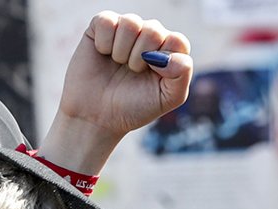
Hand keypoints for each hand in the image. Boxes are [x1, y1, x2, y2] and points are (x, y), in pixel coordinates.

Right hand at [48, 12, 191, 158]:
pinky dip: (104, 41)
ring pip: (130, 22)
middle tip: (130, 72)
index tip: (149, 76)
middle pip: (153, 30)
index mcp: (168, 50)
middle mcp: (148, 36)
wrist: (95, 119)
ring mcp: (125, 31)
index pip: (176, 41)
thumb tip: (169, 55)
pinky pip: (106, 20)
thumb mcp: (167, 98)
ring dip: (121, 50)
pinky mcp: (100, 29)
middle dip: (139, 58)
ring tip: (117, 63)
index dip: (162, 60)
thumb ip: (182, 74)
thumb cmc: (132, 108)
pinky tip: (102, 53)